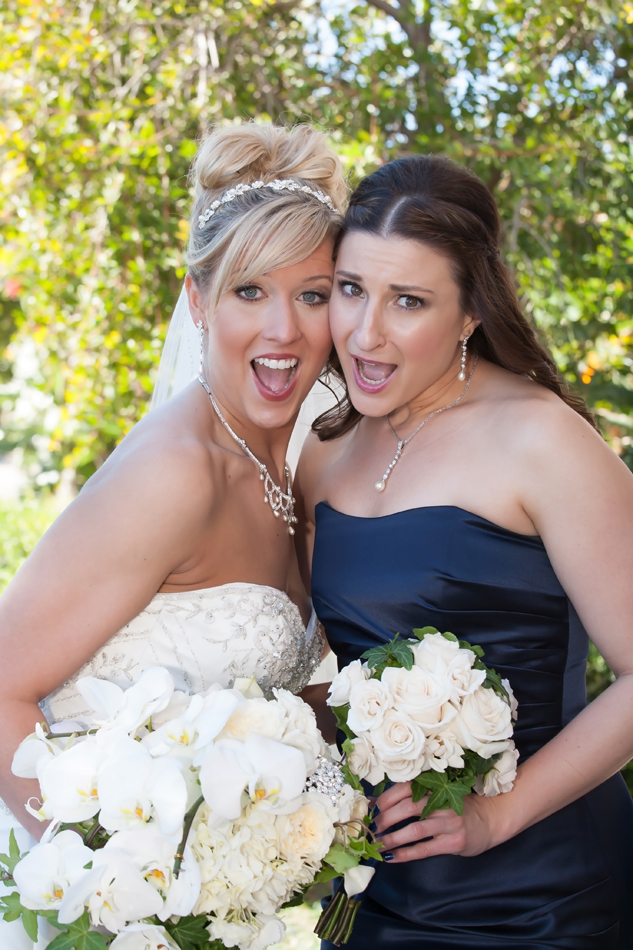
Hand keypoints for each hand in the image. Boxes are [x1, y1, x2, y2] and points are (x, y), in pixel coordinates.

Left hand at [373, 781, 503, 862]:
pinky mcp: (454, 842)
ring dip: (392, 838)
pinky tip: (391, 857)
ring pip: (414, 830)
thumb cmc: (457, 807)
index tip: (372, 809)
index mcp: (435, 787)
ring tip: (377, 844)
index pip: (405, 788)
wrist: (489, 820)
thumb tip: (375, 802)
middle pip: (407, 808)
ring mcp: (449, 822)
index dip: (385, 799)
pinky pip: (424, 849)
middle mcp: (442, 802)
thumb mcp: (437, 797)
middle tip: (371, 829)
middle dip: (385, 819)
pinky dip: (405, 854)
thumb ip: (411, 797)